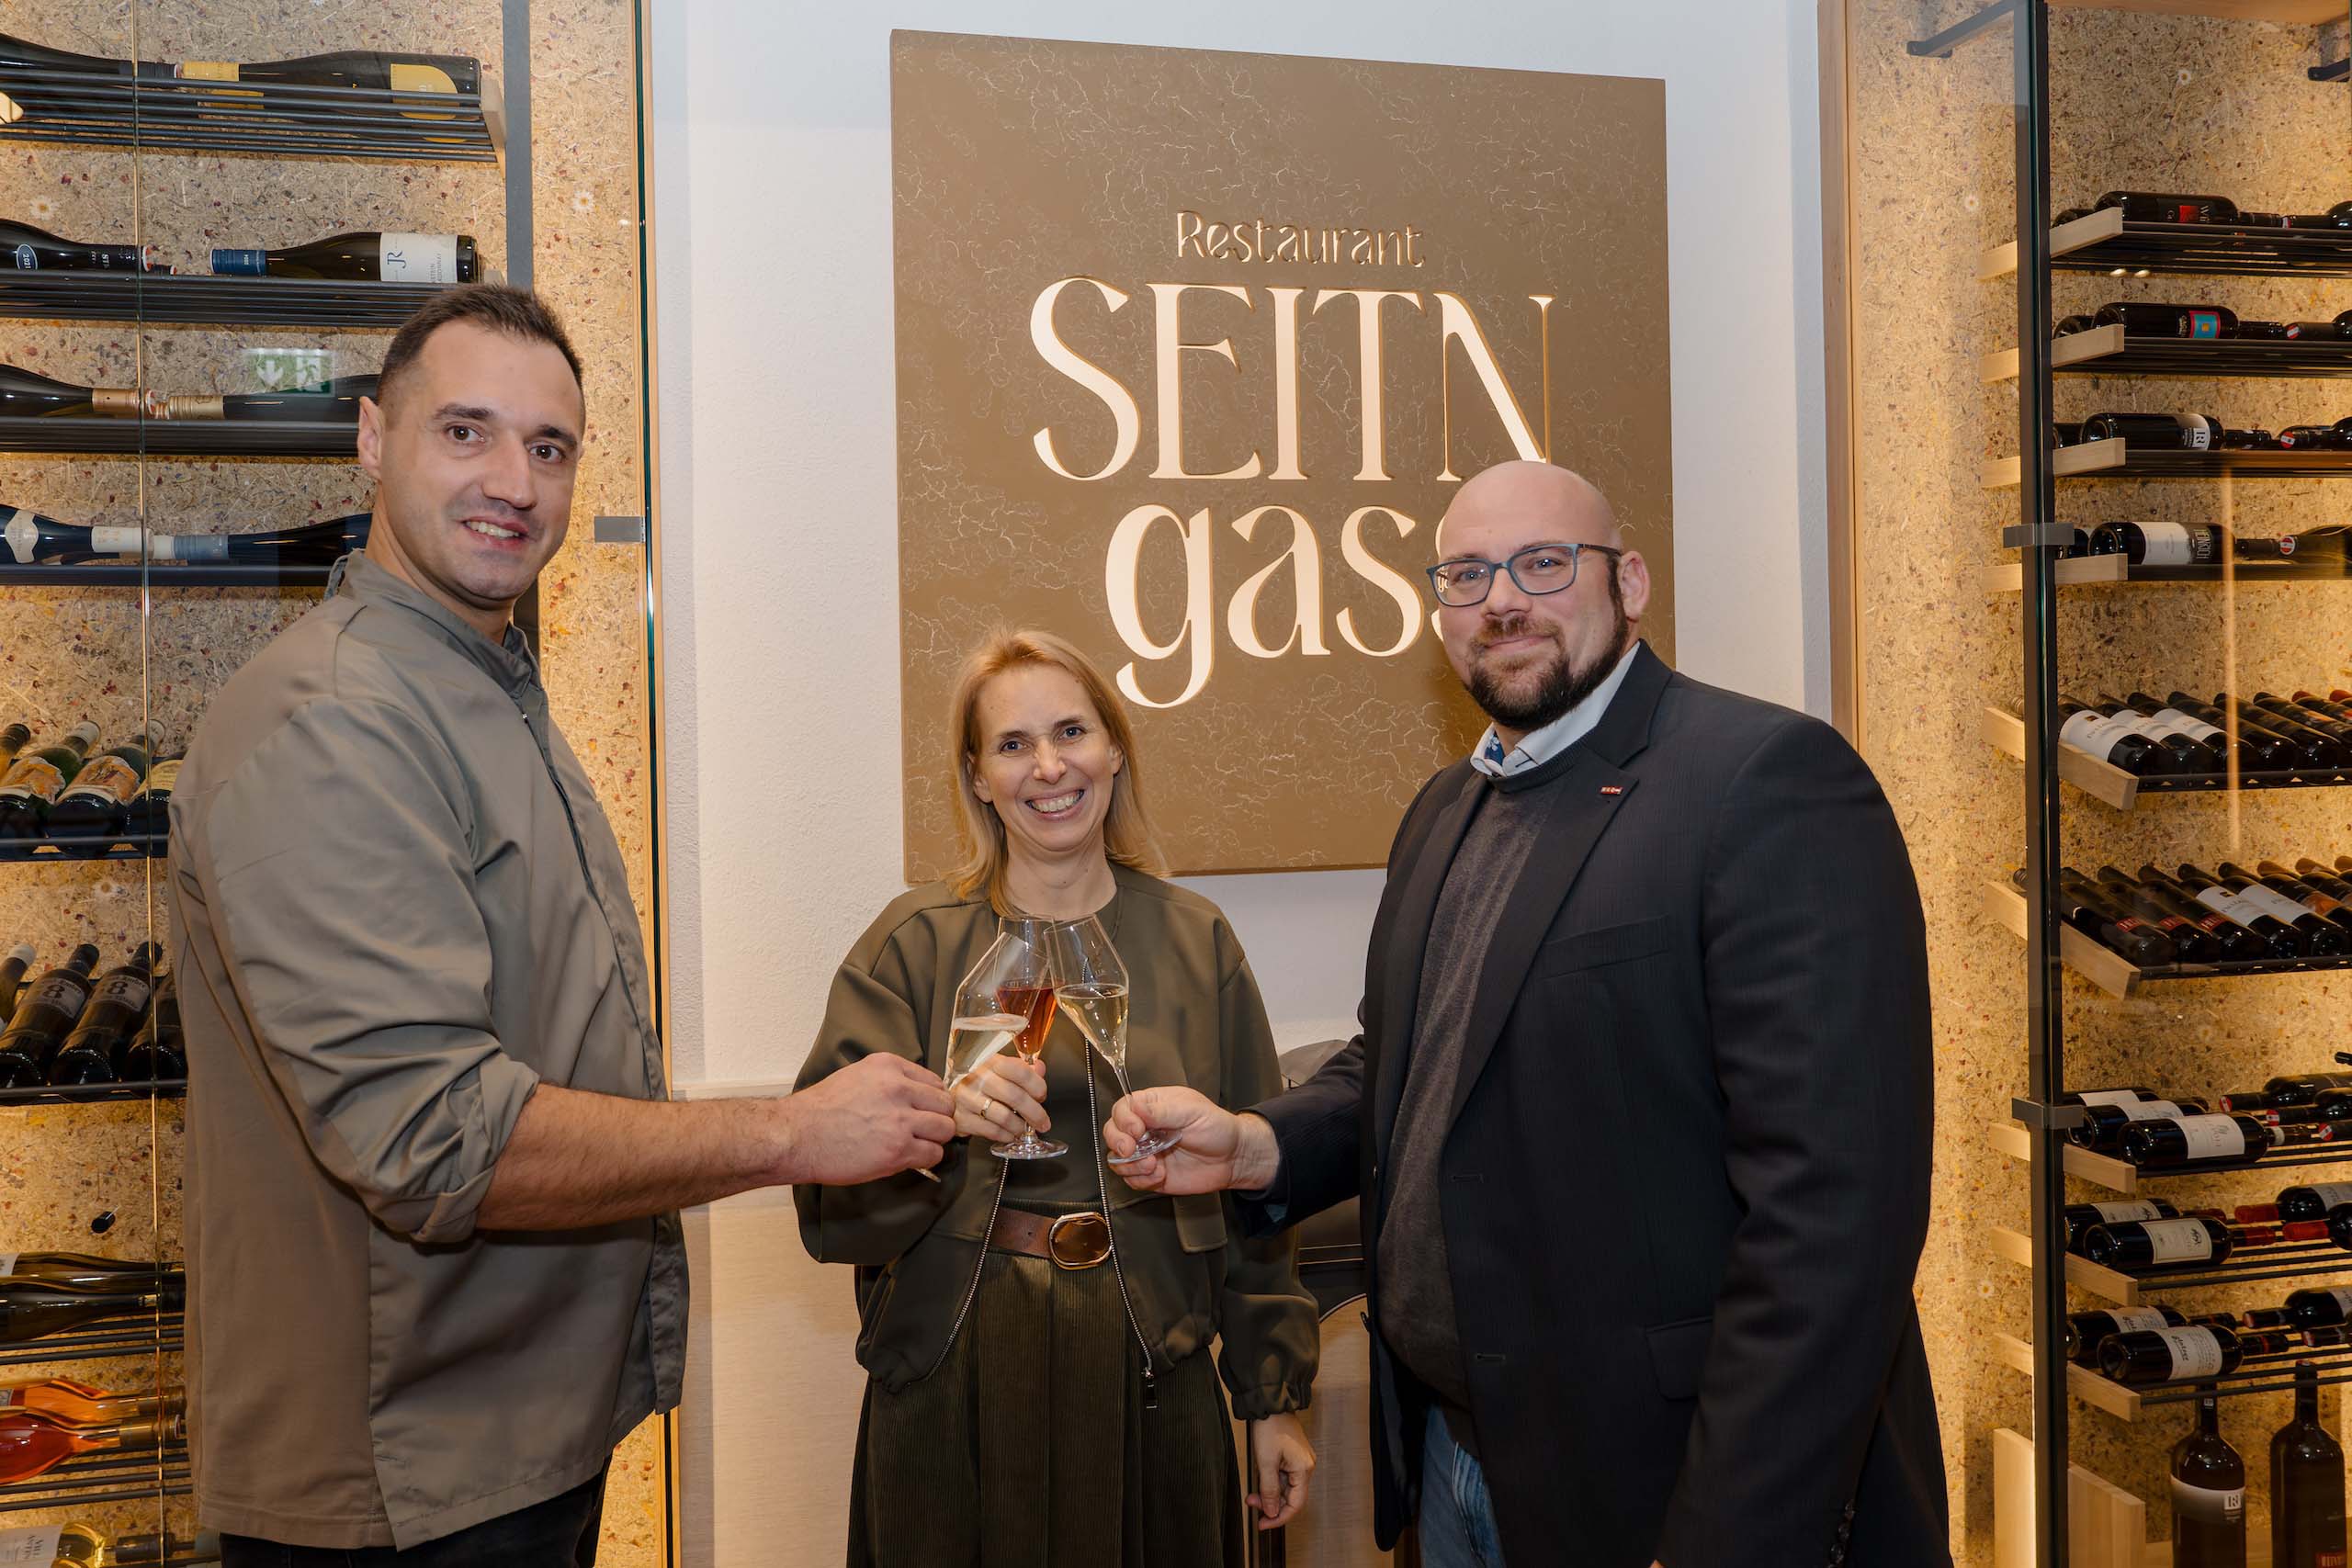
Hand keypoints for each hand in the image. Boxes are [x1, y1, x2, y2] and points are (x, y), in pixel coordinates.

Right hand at [776, 1053, 956, 1184]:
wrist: (796, 1136)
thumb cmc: (820, 1110)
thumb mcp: (856, 1076)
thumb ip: (889, 1081)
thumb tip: (916, 1096)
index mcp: (888, 1066)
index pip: (934, 1081)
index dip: (931, 1100)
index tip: (923, 1110)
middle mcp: (898, 1088)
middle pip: (945, 1104)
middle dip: (937, 1118)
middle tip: (924, 1130)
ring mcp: (900, 1120)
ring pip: (945, 1129)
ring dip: (935, 1139)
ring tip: (917, 1144)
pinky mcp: (898, 1149)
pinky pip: (933, 1154)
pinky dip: (926, 1158)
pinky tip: (910, 1158)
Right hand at [951, 1056, 1048, 1143]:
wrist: (947, 1096)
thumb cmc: (977, 1082)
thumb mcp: (999, 1069)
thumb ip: (1022, 1069)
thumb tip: (1040, 1069)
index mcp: (991, 1062)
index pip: (1020, 1071)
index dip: (1037, 1086)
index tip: (1041, 1096)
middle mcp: (978, 1077)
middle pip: (1015, 1097)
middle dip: (1035, 1114)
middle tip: (1043, 1123)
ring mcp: (968, 1098)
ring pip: (1005, 1117)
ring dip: (1020, 1127)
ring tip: (1023, 1129)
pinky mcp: (962, 1118)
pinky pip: (992, 1131)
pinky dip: (1006, 1135)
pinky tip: (1009, 1133)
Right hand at [1104, 1087, 1275, 1193]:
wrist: (1233, 1159)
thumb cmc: (1217, 1128)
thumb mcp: (1193, 1112)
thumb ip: (1162, 1110)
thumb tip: (1135, 1105)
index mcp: (1153, 1106)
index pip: (1123, 1108)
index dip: (1124, 1120)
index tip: (1137, 1129)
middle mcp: (1145, 1129)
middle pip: (1112, 1132)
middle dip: (1118, 1142)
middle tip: (1132, 1149)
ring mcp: (1146, 1152)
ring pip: (1117, 1159)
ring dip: (1130, 1165)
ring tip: (1153, 1165)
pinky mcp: (1150, 1174)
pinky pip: (1131, 1180)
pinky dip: (1141, 1180)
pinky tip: (1160, 1175)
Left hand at [1247, 1413, 1313, 1529]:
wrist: (1270, 1404)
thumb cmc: (1270, 1427)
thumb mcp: (1266, 1462)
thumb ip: (1269, 1490)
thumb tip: (1272, 1512)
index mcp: (1303, 1469)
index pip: (1296, 1504)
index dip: (1279, 1518)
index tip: (1263, 1524)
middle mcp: (1305, 1467)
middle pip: (1291, 1497)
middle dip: (1271, 1505)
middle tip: (1252, 1505)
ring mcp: (1299, 1462)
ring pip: (1286, 1488)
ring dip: (1269, 1494)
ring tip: (1252, 1495)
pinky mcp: (1292, 1457)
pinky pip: (1284, 1478)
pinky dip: (1271, 1484)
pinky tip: (1259, 1483)